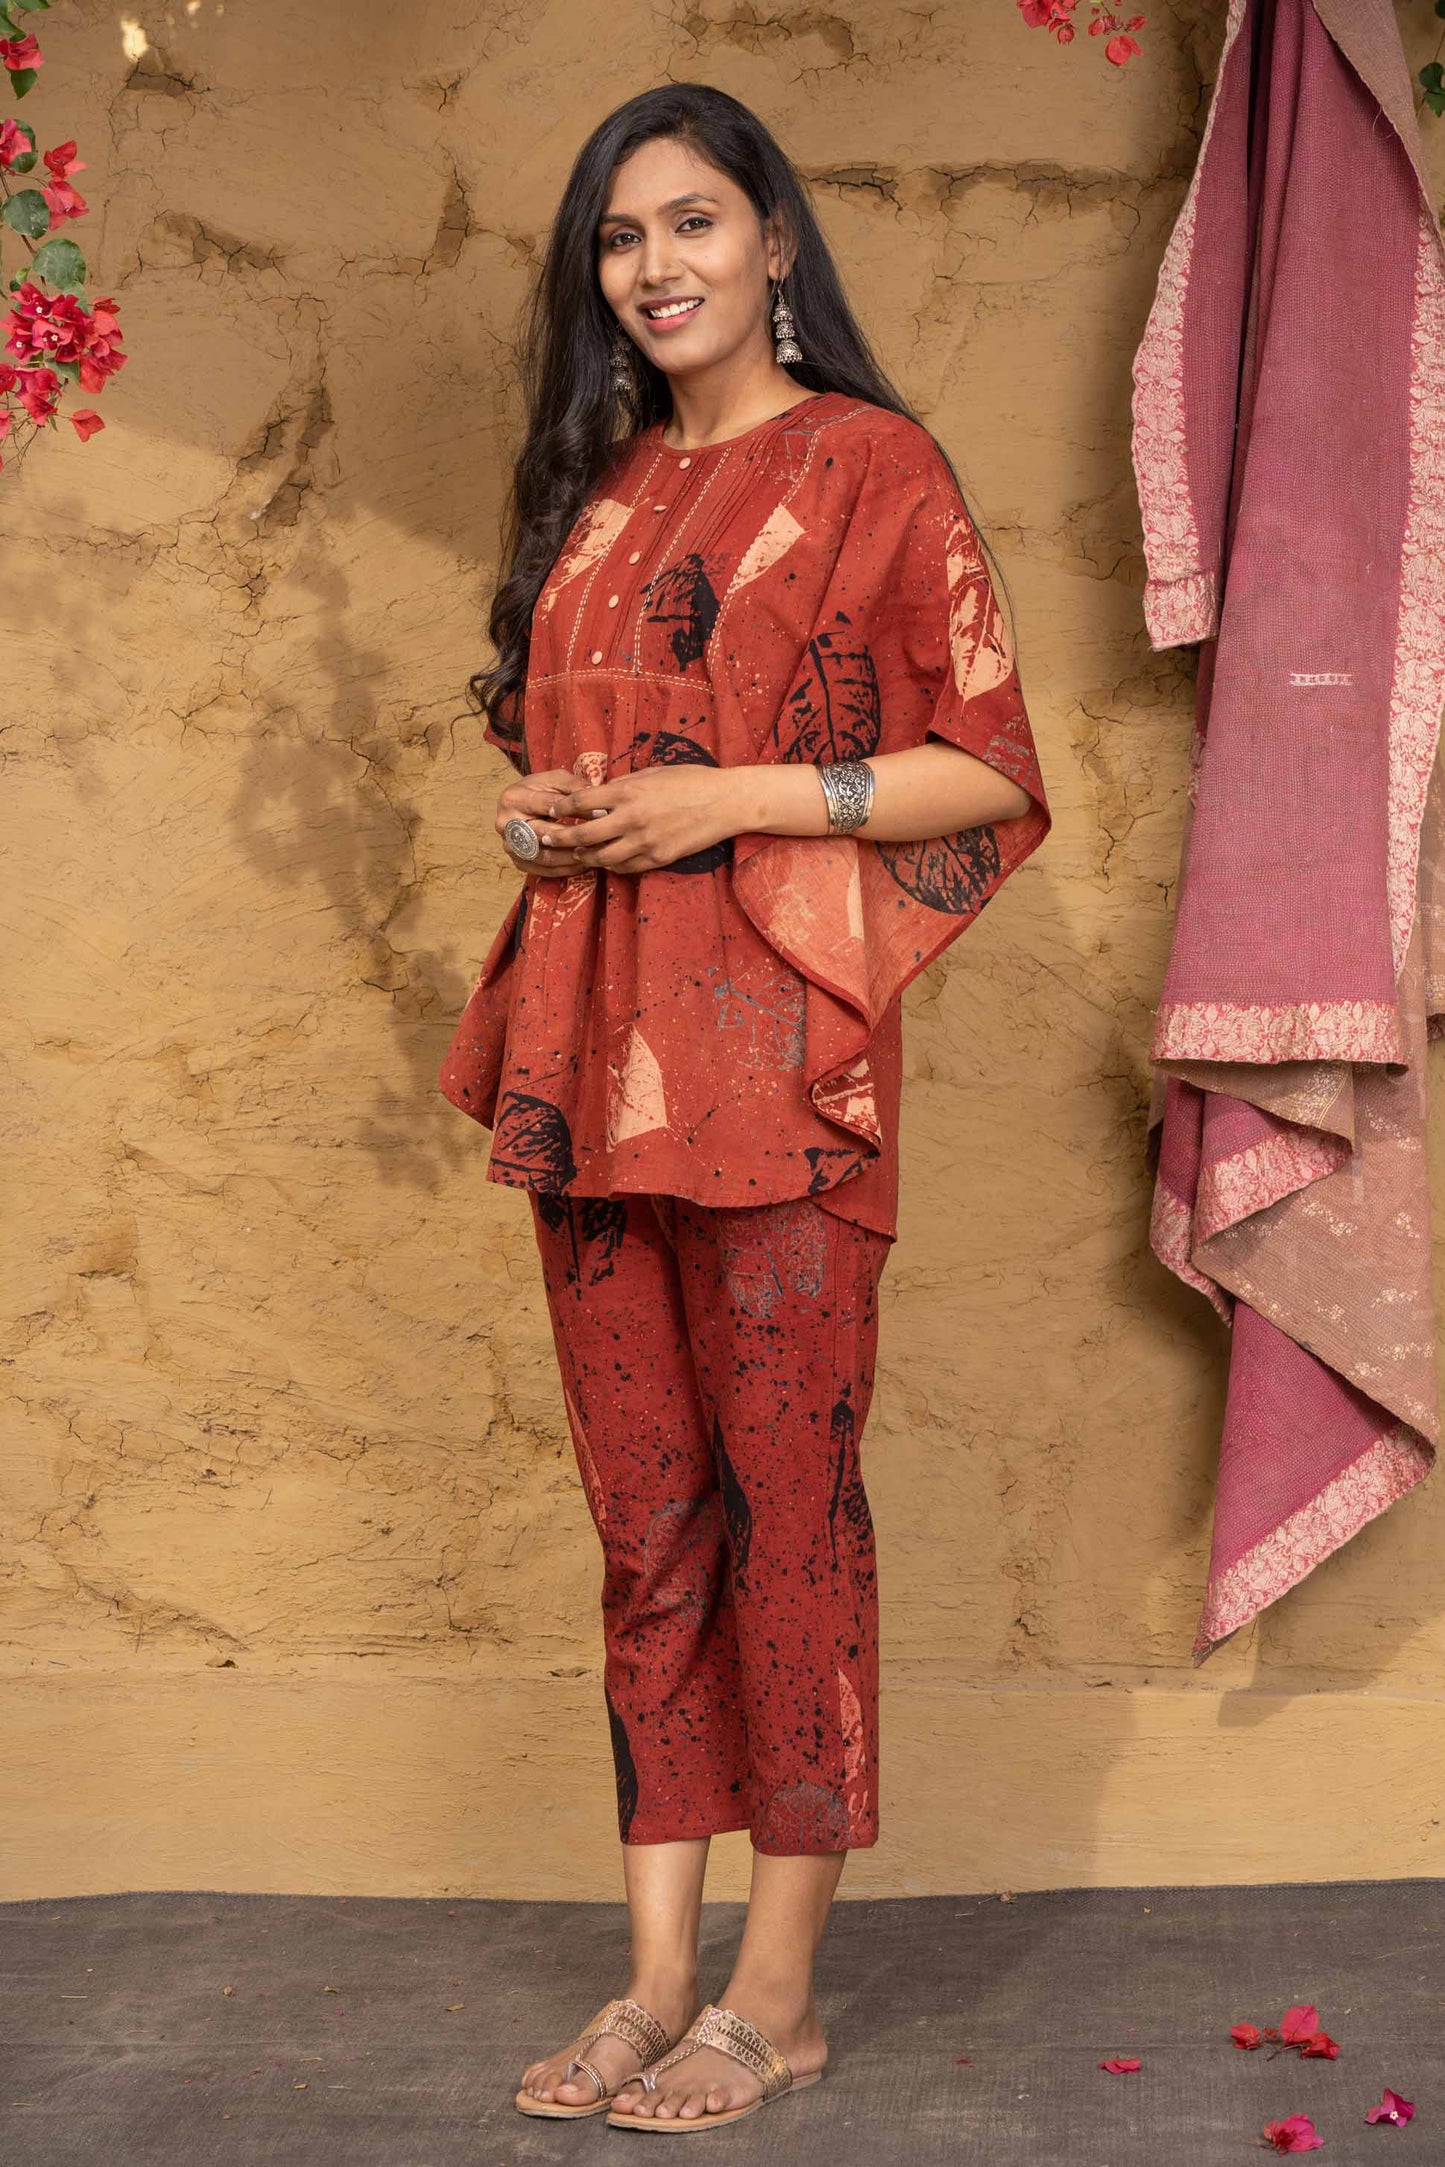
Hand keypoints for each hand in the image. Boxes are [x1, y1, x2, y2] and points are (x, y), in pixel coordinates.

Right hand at [494, 770, 594, 876]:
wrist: (519, 805)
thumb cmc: (540, 790)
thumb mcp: (554, 779)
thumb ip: (573, 785)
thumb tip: (594, 795)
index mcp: (513, 798)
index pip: (549, 805)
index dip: (577, 809)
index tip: (602, 814)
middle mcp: (505, 823)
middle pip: (544, 834)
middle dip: (575, 836)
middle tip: (600, 838)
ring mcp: (509, 845)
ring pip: (544, 856)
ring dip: (571, 857)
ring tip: (594, 853)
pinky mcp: (517, 861)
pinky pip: (543, 871)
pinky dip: (565, 869)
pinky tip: (583, 864)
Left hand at [565, 764, 754, 872]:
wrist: (725, 802)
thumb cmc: (691, 780)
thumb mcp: (653, 773)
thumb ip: (625, 785)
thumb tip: (601, 794)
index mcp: (627, 792)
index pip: (581, 802)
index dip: (562, 808)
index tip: (553, 810)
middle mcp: (631, 819)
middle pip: (583, 836)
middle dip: (560, 839)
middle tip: (547, 839)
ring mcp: (644, 842)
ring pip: (601, 858)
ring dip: (585, 856)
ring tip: (576, 853)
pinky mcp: (657, 858)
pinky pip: (625, 868)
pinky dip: (611, 865)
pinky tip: (606, 860)